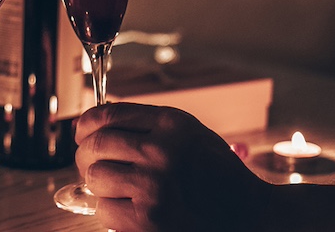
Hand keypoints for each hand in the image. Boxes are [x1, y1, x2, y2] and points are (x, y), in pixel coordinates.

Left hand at [75, 103, 270, 231]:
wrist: (252, 216)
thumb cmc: (217, 178)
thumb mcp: (190, 136)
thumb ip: (149, 126)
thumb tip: (94, 124)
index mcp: (171, 123)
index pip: (105, 114)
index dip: (85, 125)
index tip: (82, 134)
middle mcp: (161, 150)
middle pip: (94, 145)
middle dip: (87, 157)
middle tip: (93, 167)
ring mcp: (154, 185)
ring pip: (95, 177)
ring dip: (101, 187)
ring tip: (121, 192)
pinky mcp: (148, 219)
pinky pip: (104, 208)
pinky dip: (111, 212)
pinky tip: (131, 211)